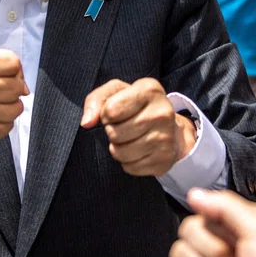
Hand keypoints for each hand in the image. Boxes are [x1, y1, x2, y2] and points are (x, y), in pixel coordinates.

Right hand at [0, 49, 28, 151]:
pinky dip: (2, 122)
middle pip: (17, 86)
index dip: (14, 70)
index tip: (7, 76)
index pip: (13, 63)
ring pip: (17, 108)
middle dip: (14, 89)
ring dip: (10, 107)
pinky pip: (9, 126)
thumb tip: (24, 84)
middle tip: (0, 92)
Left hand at [81, 78, 195, 176]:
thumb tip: (86, 122)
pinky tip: (138, 150)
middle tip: (123, 127)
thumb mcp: (116, 93)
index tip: (115, 112)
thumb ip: (96, 100)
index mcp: (150, 89)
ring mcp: (166, 137)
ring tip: (129, 139)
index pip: (111, 109)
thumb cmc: (136, 106)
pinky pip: (130, 167)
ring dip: (118, 148)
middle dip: (112, 132)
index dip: (106, 114)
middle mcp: (162, 112)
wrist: (169, 128)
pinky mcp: (165, 159)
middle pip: (115, 133)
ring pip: (121, 153)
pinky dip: (128, 162)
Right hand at [169, 189, 255, 256]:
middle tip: (236, 255)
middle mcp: (218, 239)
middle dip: (213, 245)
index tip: (233, 232)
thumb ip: (226, 204)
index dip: (216, 220)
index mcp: (234, 221)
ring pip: (181, 249)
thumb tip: (194, 194)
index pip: (203, 205)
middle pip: (189, 228)